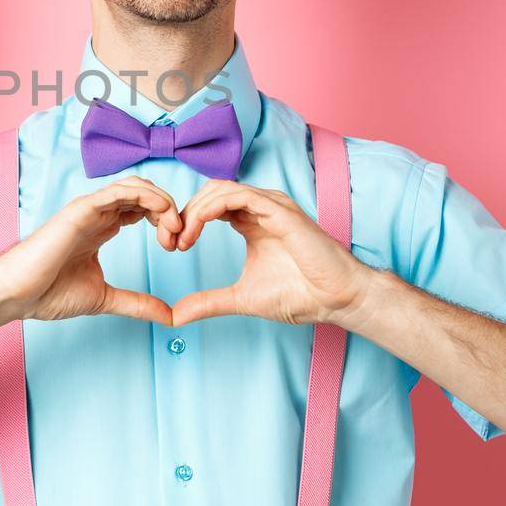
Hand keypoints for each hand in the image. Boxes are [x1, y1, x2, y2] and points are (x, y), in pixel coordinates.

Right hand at [0, 176, 181, 324]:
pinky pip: (118, 190)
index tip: (177, 245)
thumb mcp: (106, 299)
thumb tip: (169, 316)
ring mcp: (90, 209)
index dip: (165, 221)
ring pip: (135, 186)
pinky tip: (160, 212)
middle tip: (180, 237)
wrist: (18, 294)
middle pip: (144, 194)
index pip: (142, 210)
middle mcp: (98, 214)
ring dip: (161, 200)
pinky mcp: (82, 209)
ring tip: (173, 225)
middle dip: (169, 210)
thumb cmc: (49, 293)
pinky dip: (145, 195)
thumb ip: (137, 304)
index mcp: (102, 228)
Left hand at [168, 179, 372, 327]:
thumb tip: (175, 316)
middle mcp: (260, 207)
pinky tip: (197, 228)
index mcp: (251, 220)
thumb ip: (208, 302)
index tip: (171, 247)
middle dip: (183, 214)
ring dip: (194, 210)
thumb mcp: (241, 298)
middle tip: (169, 242)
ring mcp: (271, 205)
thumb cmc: (299, 295)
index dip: (186, 221)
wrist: (336, 299)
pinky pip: (238, 195)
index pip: (209, 206)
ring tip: (181, 239)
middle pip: (209, 192)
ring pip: (220, 188)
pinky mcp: (280, 210)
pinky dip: (211, 207)